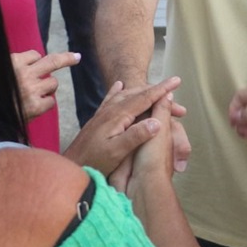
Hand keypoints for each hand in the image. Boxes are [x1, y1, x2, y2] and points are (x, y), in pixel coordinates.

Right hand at [12, 50, 77, 118]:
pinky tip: (35, 106)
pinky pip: (51, 101)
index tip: (35, 64)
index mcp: (12, 63)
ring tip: (35, 95)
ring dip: (48, 87)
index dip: (35, 61)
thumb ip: (13, 67)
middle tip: (77, 57)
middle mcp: (24, 74)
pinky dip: (46, 103)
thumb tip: (33, 61)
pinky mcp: (35, 106)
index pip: (35, 55)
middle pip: (52, 62)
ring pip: (53, 82)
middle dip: (66, 58)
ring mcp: (31, 90)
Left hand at [64, 77, 187, 175]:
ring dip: (143, 91)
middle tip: (173, 84)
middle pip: (137, 94)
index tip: (176, 81)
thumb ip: (135, 136)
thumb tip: (157, 122)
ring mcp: (103, 113)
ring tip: (155, 88)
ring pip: (126, 95)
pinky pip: (111, 99)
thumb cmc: (93, 162)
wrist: (70, 165)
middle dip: (157, 89)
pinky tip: (119, 86)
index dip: (162, 90)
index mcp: (118, 116)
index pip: (144, 98)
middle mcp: (110, 110)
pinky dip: (119, 91)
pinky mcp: (97, 119)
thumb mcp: (116, 152)